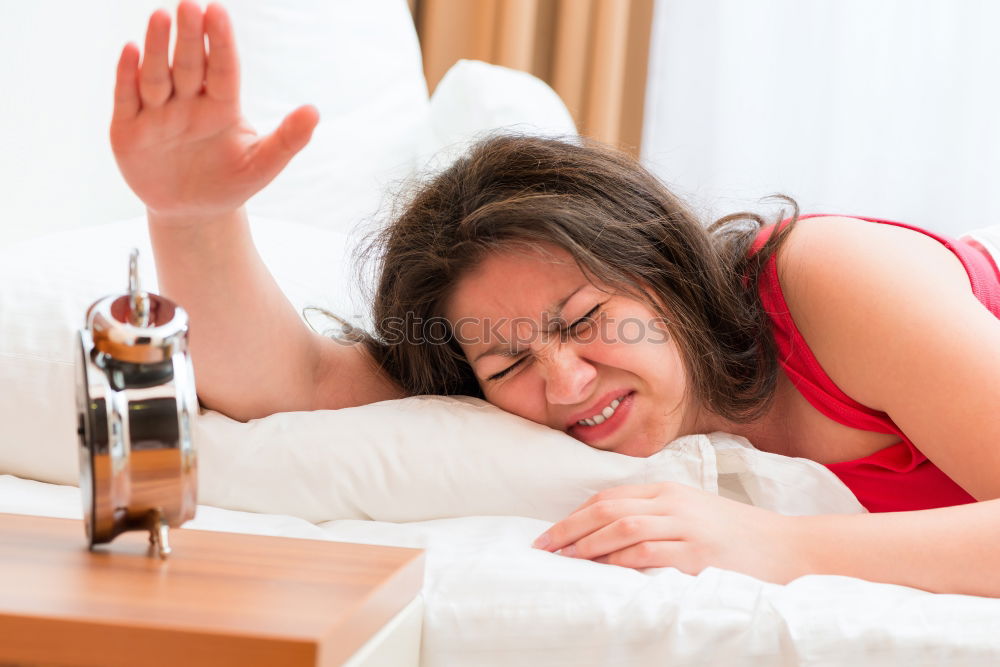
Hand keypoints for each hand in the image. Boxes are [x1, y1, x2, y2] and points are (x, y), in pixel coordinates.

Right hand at [110, 2, 318, 224]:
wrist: (193, 213)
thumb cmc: (230, 182)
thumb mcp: (262, 165)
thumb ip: (288, 139)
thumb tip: (314, 111)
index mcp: (222, 105)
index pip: (223, 69)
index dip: (220, 42)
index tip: (218, 11)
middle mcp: (188, 101)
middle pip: (189, 65)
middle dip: (190, 37)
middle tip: (189, 5)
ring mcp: (157, 113)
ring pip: (157, 75)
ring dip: (157, 47)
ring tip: (160, 16)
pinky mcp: (128, 129)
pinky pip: (127, 97)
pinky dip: (127, 75)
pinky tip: (131, 49)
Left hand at [533, 482, 809, 583]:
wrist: (790, 547)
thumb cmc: (739, 535)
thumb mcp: (695, 513)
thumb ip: (658, 515)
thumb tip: (611, 531)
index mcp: (669, 491)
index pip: (609, 497)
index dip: (575, 515)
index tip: (551, 534)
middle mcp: (673, 504)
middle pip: (607, 509)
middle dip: (569, 528)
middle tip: (543, 547)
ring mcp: (686, 527)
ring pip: (622, 527)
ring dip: (587, 544)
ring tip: (564, 559)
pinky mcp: (698, 553)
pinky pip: (648, 553)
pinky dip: (619, 560)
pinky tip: (602, 570)